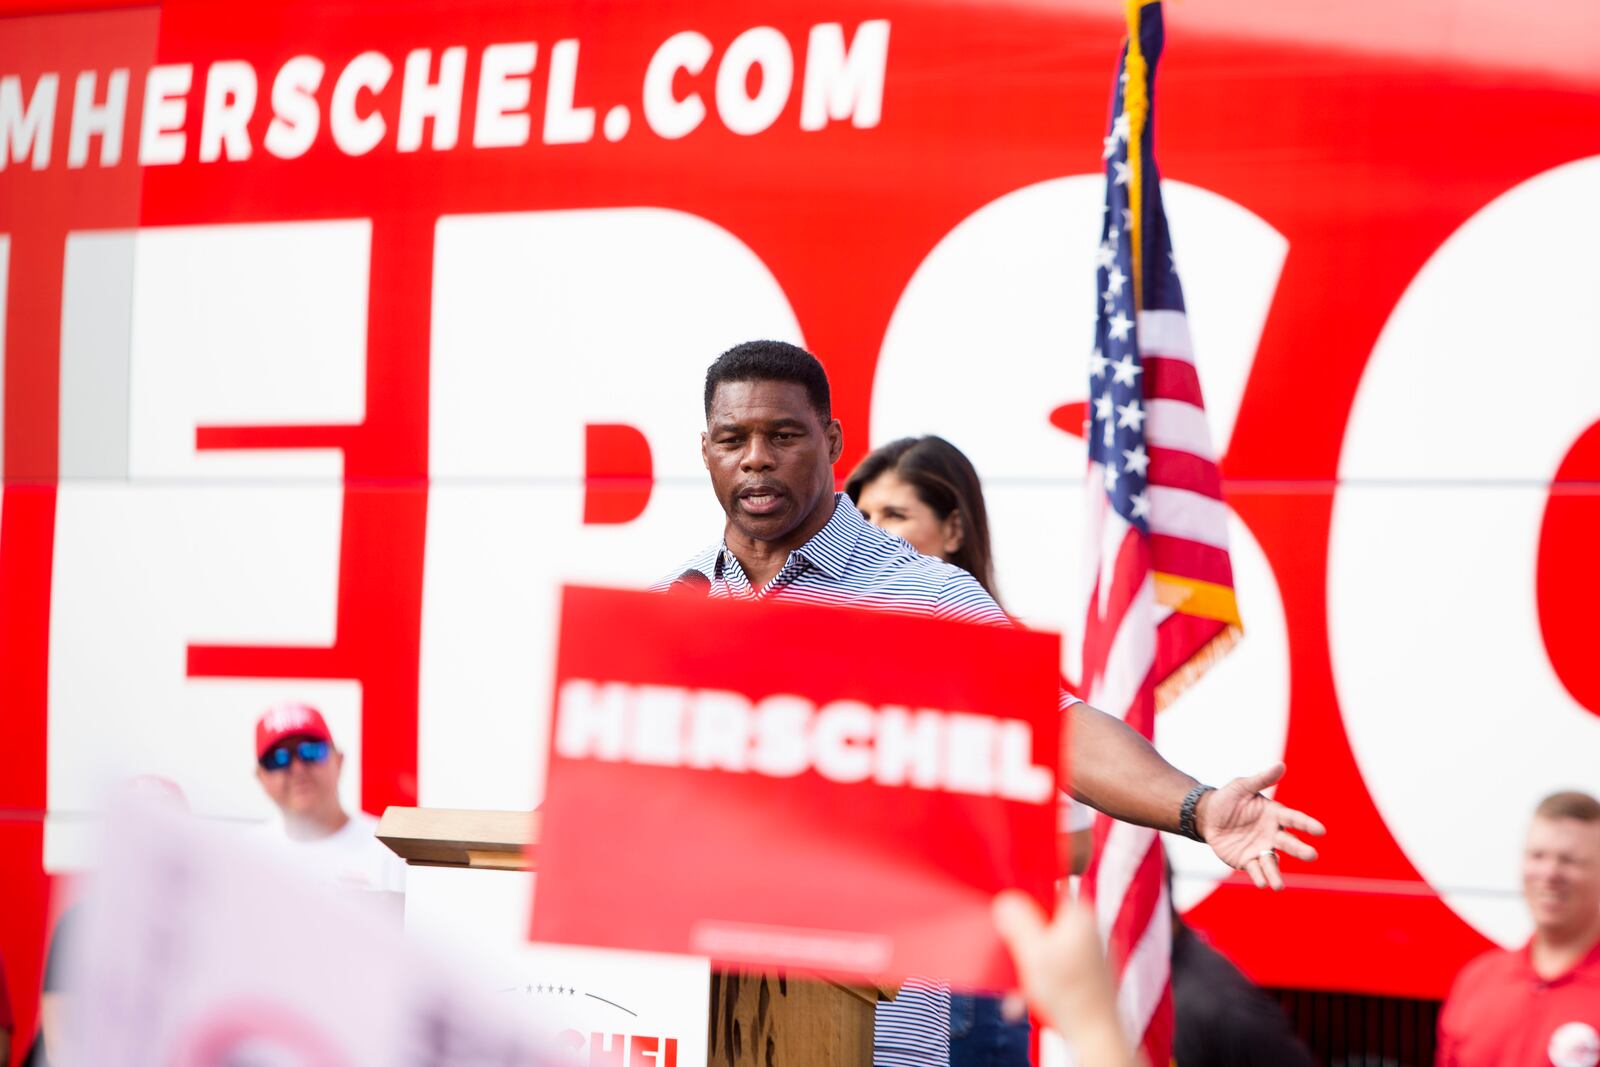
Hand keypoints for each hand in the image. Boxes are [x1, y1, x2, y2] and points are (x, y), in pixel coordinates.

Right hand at [992, 892, 1136, 1066]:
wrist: (1097, 1034)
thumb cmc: (1071, 996)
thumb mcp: (1033, 953)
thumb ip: (1018, 922)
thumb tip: (1006, 901)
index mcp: (1080, 914)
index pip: (1052, 885)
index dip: (1028, 893)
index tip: (1012, 908)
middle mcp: (1092, 927)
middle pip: (1049, 917)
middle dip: (1028, 936)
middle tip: (1016, 953)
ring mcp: (1096, 950)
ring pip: (1054, 942)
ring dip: (1036, 959)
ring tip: (1028, 981)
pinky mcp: (1094, 971)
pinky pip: (1064, 962)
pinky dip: (1049, 974)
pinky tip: (1040, 992)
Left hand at [1197, 762, 1324, 890]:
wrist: (1207, 816)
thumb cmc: (1229, 799)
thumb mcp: (1242, 786)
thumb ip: (1261, 779)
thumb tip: (1281, 765)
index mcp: (1274, 815)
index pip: (1294, 819)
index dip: (1307, 824)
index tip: (1321, 830)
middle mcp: (1272, 834)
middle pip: (1288, 843)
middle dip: (1300, 850)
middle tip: (1312, 856)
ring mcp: (1261, 849)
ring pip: (1272, 862)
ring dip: (1276, 874)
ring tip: (1279, 886)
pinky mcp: (1247, 860)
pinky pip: (1255, 869)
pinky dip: (1259, 877)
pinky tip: (1262, 884)